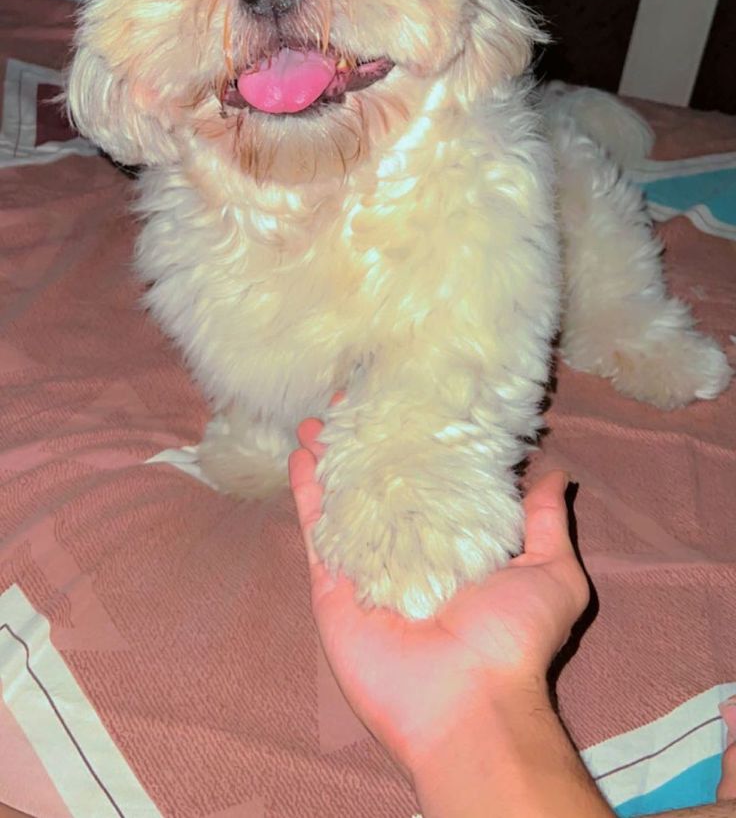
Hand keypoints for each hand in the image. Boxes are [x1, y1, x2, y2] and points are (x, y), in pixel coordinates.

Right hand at [289, 418, 588, 777]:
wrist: (466, 706)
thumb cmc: (514, 641)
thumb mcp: (552, 572)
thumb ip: (546, 520)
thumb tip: (554, 472)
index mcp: (459, 542)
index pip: (437, 477)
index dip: (423, 437)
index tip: (411, 396)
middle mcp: (411, 548)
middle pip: (383, 481)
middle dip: (369, 440)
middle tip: (354, 396)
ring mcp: (369, 565)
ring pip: (345, 498)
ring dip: (331, 456)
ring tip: (318, 416)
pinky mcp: (334, 586)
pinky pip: (318, 531)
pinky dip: (307, 493)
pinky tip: (301, 454)